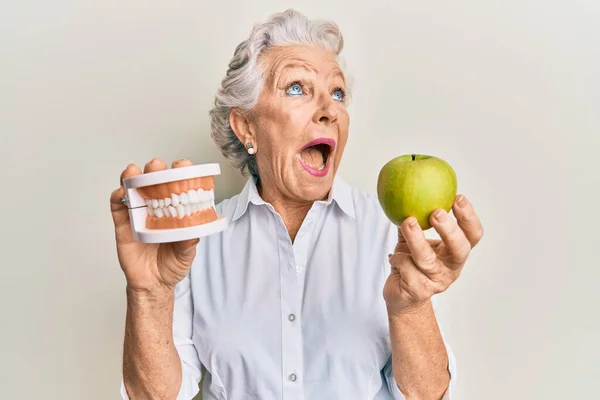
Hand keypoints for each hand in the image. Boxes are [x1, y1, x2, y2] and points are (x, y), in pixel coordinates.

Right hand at [109, 158, 199, 293]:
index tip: (182, 166)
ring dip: (131, 176)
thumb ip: (189, 240)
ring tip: (133, 172)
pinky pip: (117, 207)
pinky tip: (121, 193)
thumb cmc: (172, 264)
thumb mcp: (187, 253)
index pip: (177, 185)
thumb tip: (193, 228)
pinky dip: (117, 197)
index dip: (179, 173)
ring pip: (132, 188)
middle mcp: (155, 207)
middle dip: (155, 169)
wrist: (153, 284)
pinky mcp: (122, 225)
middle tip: (157, 166)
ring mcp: (137, 214)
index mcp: (174, 209)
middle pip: (153, 181)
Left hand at [383, 195, 483, 314]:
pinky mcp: (419, 291)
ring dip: (416, 238)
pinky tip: (393, 256)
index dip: (469, 218)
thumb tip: (408, 189)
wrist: (401, 296)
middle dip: (450, 229)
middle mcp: (451, 268)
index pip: (472, 235)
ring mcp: (436, 282)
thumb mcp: (413, 240)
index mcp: (455, 253)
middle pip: (460, 249)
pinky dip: (398, 258)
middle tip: (436, 212)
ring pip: (427, 259)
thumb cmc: (410, 263)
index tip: (458, 198)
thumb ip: (414, 220)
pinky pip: (407, 269)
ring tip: (407, 222)